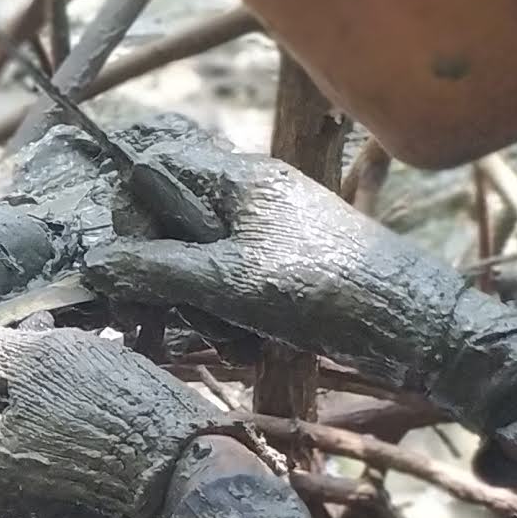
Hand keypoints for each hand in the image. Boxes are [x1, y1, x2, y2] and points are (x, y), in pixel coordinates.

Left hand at [0, 321, 219, 517]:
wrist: (191, 491)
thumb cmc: (113, 416)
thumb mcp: (42, 361)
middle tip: (27, 346)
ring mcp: (23, 515)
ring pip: (1, 446)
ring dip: (22, 405)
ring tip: (67, 366)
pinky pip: (39, 469)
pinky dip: (50, 434)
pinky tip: (89, 405)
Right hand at [86, 133, 516, 490]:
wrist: (426, 328)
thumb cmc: (332, 295)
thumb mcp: (233, 285)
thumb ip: (157, 270)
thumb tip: (90, 262)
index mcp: (238, 179)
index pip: (150, 172)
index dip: (129, 220)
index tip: (129, 274)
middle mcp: (251, 195)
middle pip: (169, 221)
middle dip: (161, 274)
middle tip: (165, 321)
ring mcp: (270, 232)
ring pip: (198, 259)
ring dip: (196, 304)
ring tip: (226, 340)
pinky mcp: (288, 267)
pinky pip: (233, 283)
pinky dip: (229, 315)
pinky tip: (249, 346)